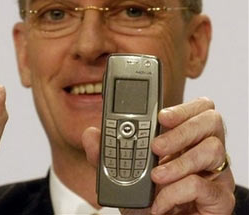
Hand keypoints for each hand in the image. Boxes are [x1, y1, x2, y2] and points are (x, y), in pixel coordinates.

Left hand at [82, 97, 234, 214]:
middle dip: (181, 130)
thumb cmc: (145, 199)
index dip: (182, 107)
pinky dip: (176, 193)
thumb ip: (106, 153)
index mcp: (183, 139)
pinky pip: (204, 186)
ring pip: (213, 149)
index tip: (160, 116)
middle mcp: (202, 151)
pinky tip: (161, 203)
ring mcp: (214, 174)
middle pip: (211, 120)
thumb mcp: (121, 174)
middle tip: (156, 146)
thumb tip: (91, 134)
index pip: (196, 109)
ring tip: (156, 177)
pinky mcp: (219, 199)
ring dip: (178, 162)